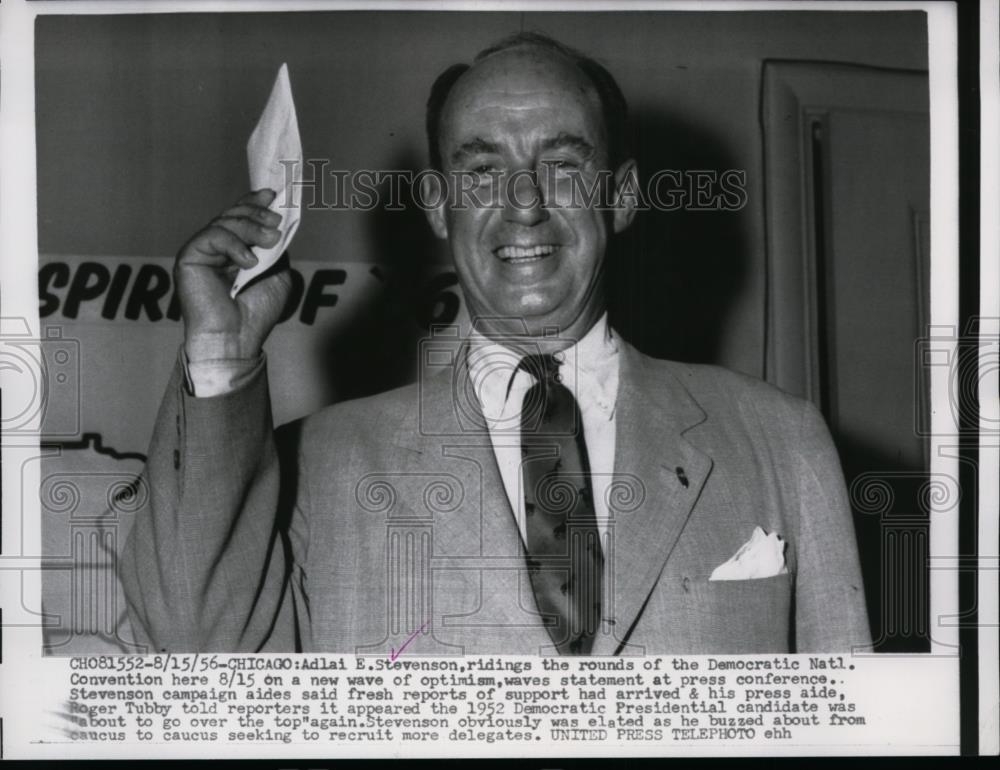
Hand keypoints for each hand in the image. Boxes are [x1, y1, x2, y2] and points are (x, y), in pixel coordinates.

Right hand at [174, 189, 292, 360]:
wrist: (235, 338)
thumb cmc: (255, 313)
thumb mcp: (276, 274)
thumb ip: (274, 249)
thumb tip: (275, 227)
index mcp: (233, 253)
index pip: (239, 219)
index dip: (253, 203)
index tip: (272, 195)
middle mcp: (214, 250)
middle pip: (232, 215)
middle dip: (256, 212)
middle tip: (276, 220)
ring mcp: (201, 252)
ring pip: (224, 222)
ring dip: (251, 226)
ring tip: (270, 239)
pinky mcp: (189, 257)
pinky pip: (212, 235)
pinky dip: (234, 244)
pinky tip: (248, 262)